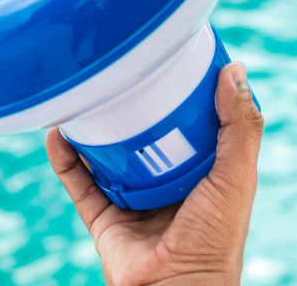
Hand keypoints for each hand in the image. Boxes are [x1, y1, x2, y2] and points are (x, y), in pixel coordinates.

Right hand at [46, 63, 262, 285]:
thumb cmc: (216, 241)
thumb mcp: (237, 177)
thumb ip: (240, 127)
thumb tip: (234, 70)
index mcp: (203, 172)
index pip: (195, 122)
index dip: (186, 91)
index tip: (174, 55)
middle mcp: (166, 182)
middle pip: (147, 133)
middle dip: (135, 104)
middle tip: (123, 69)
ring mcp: (132, 199)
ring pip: (108, 153)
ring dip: (95, 126)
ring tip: (85, 92)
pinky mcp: (103, 218)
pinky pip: (78, 182)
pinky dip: (64, 158)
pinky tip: (57, 131)